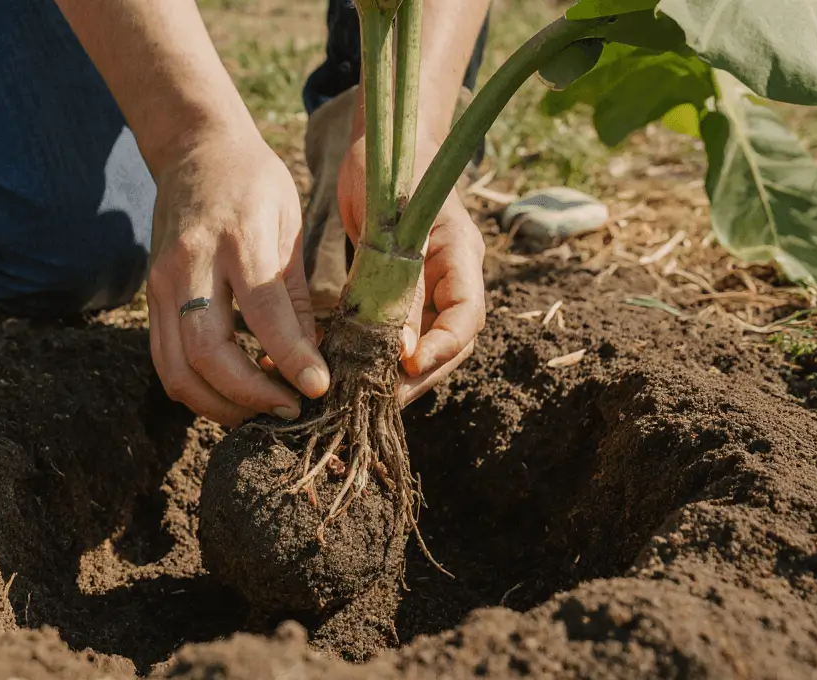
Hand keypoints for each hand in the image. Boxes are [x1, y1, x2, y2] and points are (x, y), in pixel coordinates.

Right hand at [146, 133, 330, 425]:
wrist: (194, 149)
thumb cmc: (253, 183)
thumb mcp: (289, 224)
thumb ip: (297, 295)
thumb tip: (313, 361)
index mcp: (237, 237)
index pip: (264, 312)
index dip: (292, 358)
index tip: (319, 388)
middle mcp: (190, 263)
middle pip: (208, 352)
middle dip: (251, 394)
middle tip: (291, 408)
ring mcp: (161, 282)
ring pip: (177, 368)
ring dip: (220, 404)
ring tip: (262, 411)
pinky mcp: (149, 297)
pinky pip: (165, 360)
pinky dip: (197, 389)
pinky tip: (232, 392)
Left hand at [336, 129, 485, 405]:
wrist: (385, 142)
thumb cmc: (387, 167)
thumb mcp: (387, 218)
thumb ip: (397, 277)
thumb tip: (402, 346)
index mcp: (461, 252)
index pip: (468, 314)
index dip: (443, 347)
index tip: (408, 364)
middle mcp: (453, 274)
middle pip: (450, 342)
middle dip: (417, 376)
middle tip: (378, 401)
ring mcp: (433, 285)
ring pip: (425, 344)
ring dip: (396, 374)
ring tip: (360, 396)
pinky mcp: (406, 291)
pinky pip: (399, 332)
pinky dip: (377, 355)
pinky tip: (348, 371)